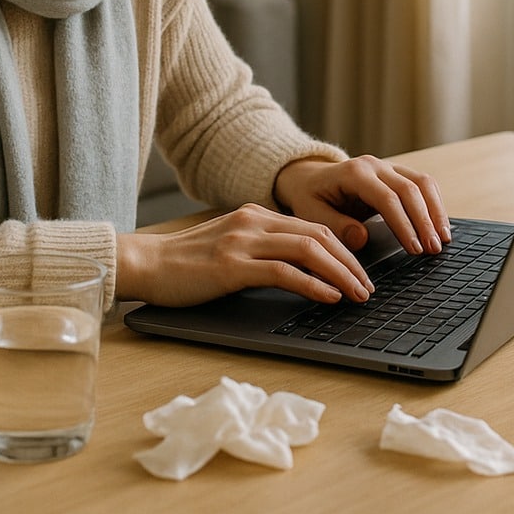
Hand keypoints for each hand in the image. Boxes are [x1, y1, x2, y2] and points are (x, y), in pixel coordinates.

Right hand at [114, 204, 376, 307]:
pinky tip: (329, 297)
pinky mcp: (232, 266)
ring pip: (308, 250)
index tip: (359, 273)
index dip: (344, 250)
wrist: (145, 264)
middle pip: (319, 235)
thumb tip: (301, 271)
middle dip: (350, 262)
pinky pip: (283, 272)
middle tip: (368, 287)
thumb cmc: (185, 264)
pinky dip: (312, 284)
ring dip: (340, 274)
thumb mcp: (230, 248)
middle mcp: (253, 222)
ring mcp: (243, 242)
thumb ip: (261, 250)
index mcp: (255, 216)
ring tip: (358, 294)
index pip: (313, 227)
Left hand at [272, 155, 450, 256]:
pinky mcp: (397, 173)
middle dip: (425, 221)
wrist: (310, 177)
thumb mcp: (311, 214)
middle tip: (433, 249)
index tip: (414, 248)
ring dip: (436, 211)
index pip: (387, 198)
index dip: (404, 224)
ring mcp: (388, 166)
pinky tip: (440, 225)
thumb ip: (335, 226)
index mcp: (354, 173)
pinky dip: (434, 204)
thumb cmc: (311, 198)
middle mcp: (375, 165)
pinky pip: (423, 184)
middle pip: (410, 189)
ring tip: (443, 240)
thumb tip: (362, 238)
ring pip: (423, 183)